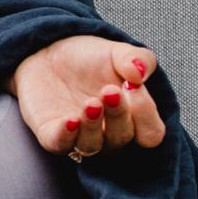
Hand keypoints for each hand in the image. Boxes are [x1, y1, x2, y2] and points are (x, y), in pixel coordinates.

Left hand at [8, 33, 166, 158]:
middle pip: (122, 137)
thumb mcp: (118, 53)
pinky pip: (60, 144)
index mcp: (133, 118)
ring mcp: (80, 137)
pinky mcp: (51, 135)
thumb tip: (139, 72)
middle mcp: (109, 134)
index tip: (133, 85)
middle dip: (118, 115)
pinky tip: (70, 120)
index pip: (151, 133)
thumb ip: (139, 59)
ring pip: (93, 145)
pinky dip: (65, 136)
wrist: (46, 53)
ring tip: (91, 103)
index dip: (146, 114)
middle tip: (109, 91)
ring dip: (93, 126)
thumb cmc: (90, 59)